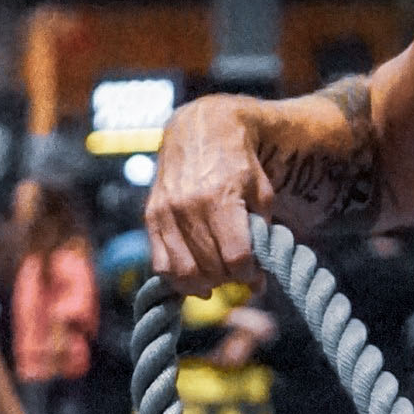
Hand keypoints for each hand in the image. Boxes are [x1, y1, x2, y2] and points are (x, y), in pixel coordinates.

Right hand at [148, 102, 272, 283]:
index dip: (249, 273)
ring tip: (218, 279)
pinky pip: (160, 264)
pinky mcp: (151, 218)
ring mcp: (166, 213)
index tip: (256, 273)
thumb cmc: (239, 161)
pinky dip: (178, 280)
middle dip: (229, 278)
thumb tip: (256, 279)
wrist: (200, 129)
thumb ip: (262, 233)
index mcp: (221, 196)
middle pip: (210, 267)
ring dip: (204, 284)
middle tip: (238, 274)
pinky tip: (194, 280)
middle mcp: (189, 206)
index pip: (235, 256)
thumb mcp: (262, 190)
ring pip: (183, 271)